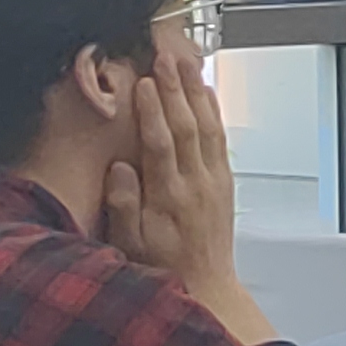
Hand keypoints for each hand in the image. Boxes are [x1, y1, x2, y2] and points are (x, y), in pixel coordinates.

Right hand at [101, 64, 279, 345]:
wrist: (207, 286)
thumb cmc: (161, 267)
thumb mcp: (128, 243)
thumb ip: (123, 204)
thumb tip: (120, 167)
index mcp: (168, 197)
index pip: (160, 145)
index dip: (152, 112)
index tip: (144, 84)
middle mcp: (195, 184)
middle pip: (187, 127)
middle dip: (176, 91)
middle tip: (166, 59)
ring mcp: (213, 181)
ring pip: (207, 128)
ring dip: (197, 93)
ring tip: (186, 63)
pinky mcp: (224, 182)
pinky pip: (220, 140)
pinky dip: (213, 113)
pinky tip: (207, 93)